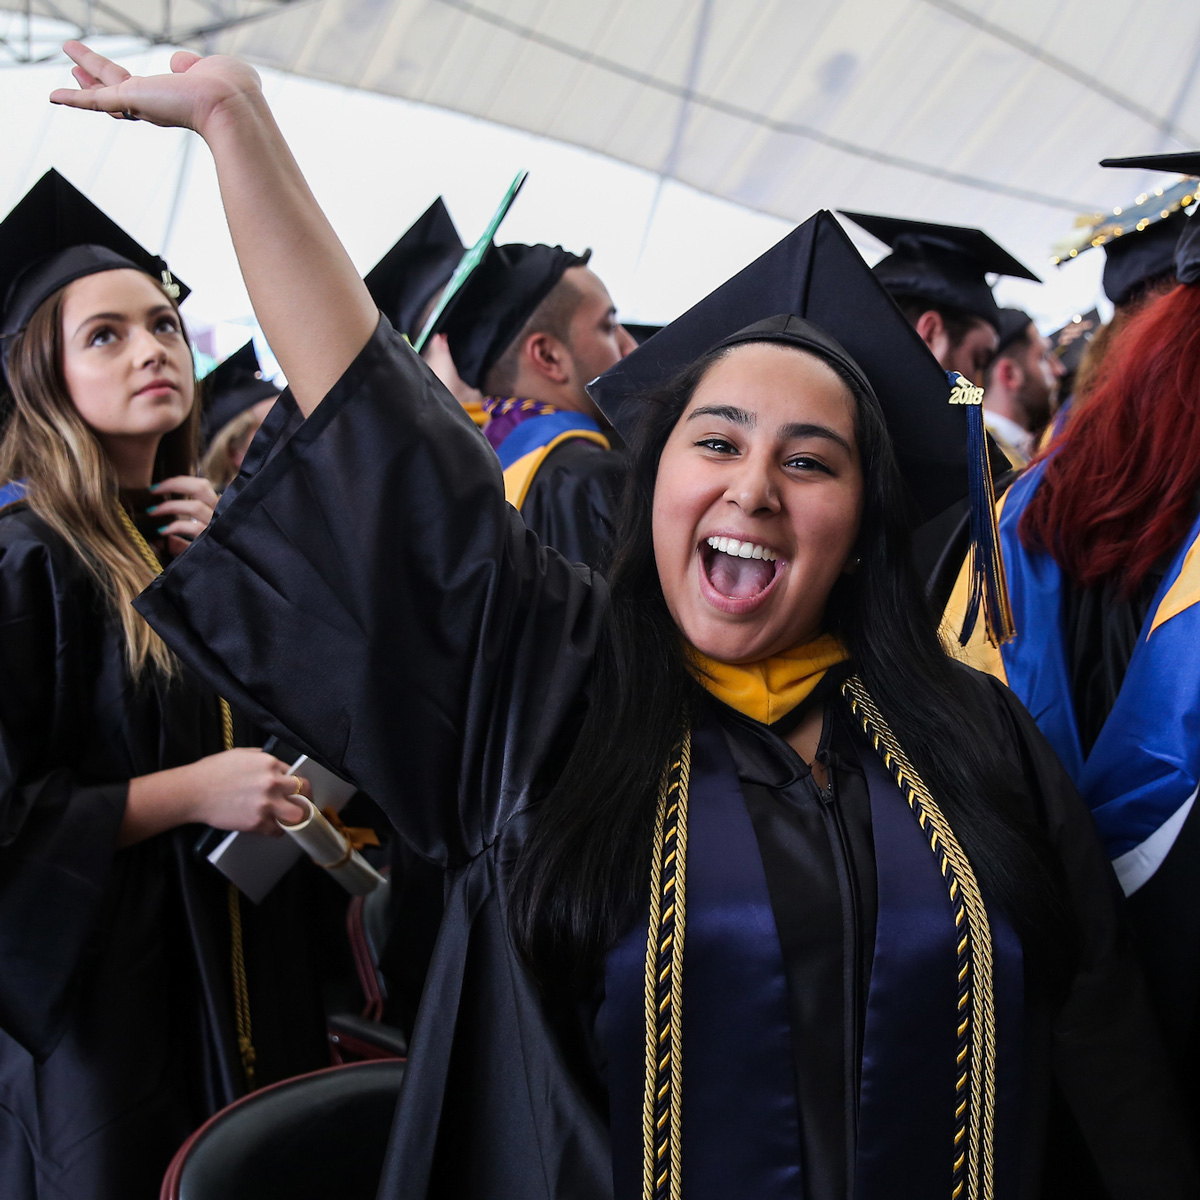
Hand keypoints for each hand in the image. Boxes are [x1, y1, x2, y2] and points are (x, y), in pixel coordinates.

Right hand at [49, 41, 262, 138]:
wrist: (231, 103)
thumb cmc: (233, 89)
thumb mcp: (213, 68)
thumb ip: (193, 66)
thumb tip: (180, 63)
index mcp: (176, 96)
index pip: (149, 91)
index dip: (134, 83)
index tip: (121, 75)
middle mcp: (158, 105)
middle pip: (120, 92)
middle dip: (99, 80)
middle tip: (77, 71)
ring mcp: (143, 104)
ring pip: (105, 90)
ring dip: (86, 72)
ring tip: (68, 58)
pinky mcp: (131, 100)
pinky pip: (95, 102)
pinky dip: (73, 100)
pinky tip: (53, 96)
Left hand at [149, 474, 218, 556]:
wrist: (229, 572)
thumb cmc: (215, 558)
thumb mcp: (197, 548)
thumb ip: (181, 543)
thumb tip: (160, 541)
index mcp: (218, 510)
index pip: (202, 486)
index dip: (182, 481)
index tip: (159, 484)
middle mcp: (221, 513)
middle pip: (201, 488)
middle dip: (174, 485)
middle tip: (153, 490)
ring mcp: (217, 525)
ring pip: (195, 507)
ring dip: (170, 506)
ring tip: (152, 511)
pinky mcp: (213, 538)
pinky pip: (192, 527)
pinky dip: (174, 527)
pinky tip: (162, 531)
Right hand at [181, 748, 309, 835]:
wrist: (193, 792)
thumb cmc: (212, 771)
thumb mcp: (240, 754)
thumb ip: (261, 757)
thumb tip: (273, 763)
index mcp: (270, 763)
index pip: (296, 773)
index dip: (296, 783)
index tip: (297, 790)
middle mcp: (273, 782)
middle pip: (304, 791)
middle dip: (304, 798)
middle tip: (303, 804)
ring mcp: (266, 803)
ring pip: (297, 814)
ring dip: (294, 817)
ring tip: (290, 818)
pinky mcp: (257, 822)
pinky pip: (277, 830)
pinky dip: (276, 830)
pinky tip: (272, 828)